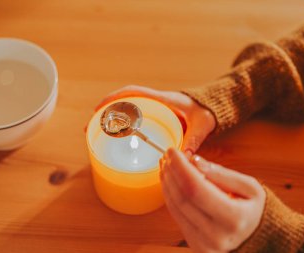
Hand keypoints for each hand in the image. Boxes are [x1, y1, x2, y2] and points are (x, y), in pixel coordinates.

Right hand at [95, 85, 215, 152]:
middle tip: (90, 127)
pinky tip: (114, 139)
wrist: (213, 107)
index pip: (134, 92)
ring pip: (126, 110)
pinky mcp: (155, 117)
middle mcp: (154, 102)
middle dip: (104, 112)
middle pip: (123, 102)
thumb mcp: (202, 125)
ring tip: (95, 134)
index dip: (114, 98)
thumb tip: (183, 158)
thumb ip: (194, 140)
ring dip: (110, 119)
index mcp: (163, 99)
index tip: (98, 108)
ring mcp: (153, 109)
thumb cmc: (206, 112)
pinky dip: (121, 125)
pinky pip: (134, 118)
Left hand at [160, 148, 265, 252]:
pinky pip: (176, 215)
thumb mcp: (249, 187)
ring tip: (166, 164)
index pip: (195, 188)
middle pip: (182, 197)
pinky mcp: (194, 244)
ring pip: (175, 206)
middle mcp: (217, 235)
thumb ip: (221, 174)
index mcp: (234, 218)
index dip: (180, 168)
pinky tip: (170, 180)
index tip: (172, 151)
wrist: (257, 237)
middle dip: (171, 172)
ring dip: (167, 182)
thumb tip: (194, 161)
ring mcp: (203, 243)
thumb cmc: (253, 208)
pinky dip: (170, 195)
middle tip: (167, 155)